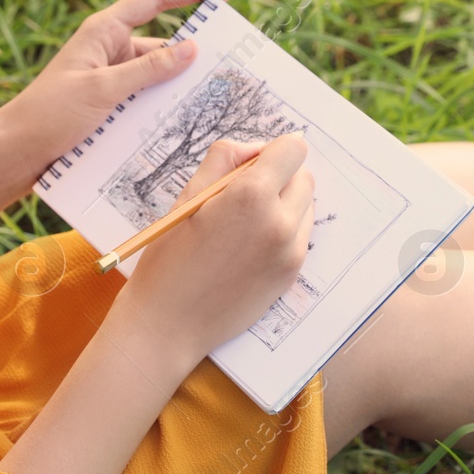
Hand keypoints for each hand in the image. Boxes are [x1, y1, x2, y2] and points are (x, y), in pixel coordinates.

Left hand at [0, 0, 235, 181]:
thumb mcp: (103, 90)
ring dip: (177, 87)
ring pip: (156, 76)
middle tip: (231, 64)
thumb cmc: (49, 115)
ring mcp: (110, 77)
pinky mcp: (109, 103)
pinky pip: (144, 99)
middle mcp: (109, 49)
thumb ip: (148, 69)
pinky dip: (161, 107)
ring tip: (213, 101)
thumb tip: (192, 47)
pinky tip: (181, 124)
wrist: (15, 153)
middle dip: (194, 52)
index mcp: (104, 31)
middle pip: (162, 41)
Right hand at [113, 132, 315, 364]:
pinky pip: (299, 237)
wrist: (168, 324)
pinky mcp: (291, 275)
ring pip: (305, 208)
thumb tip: (258, 149)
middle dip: (280, 177)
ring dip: (284, 205)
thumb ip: (225, 159)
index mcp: (251, 196)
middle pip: (304, 177)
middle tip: (240, 196)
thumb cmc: (169, 258)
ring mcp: (290, 253)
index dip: (272, 151)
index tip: (252, 165)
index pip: (294, 149)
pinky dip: (282, 232)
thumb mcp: (188, 195)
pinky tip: (247, 248)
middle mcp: (279, 223)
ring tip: (242, 225)